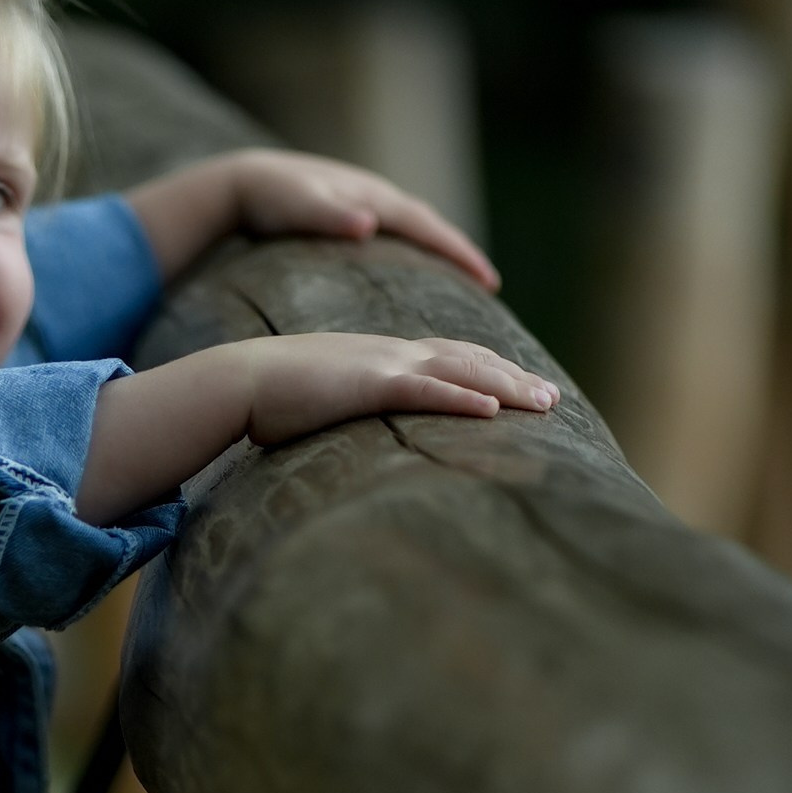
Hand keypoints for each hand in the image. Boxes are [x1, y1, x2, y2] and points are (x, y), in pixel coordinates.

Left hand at [227, 148, 498, 289]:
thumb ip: (331, 217)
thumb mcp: (299, 206)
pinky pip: (397, 231)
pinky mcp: (353, 212)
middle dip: (460, 252)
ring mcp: (366, 203)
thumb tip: (370, 225)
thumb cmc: (271, 198)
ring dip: (442, 248)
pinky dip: (416, 246)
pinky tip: (418, 267)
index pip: (427, 226)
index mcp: (372, 197)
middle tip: (490, 284)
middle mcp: (376, 196)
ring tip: (465, 278)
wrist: (245, 181)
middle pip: (430, 225)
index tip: (488, 279)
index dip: (459, 252)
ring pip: (416, 227)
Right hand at [236, 331, 554, 445]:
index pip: (447, 357)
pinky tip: (493, 410)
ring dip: (506, 387)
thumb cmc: (269, 399)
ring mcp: (382, 365)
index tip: (519, 385)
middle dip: (513, 377)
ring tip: (544, 403)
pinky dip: (463, 398)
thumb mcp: (322, 402)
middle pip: (467, 360)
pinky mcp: (368, 384)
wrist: (238, 380)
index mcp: (379, 357)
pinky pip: (426, 391)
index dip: (487, 370)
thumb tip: (353, 438)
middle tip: (552, 397)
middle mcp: (390, 354)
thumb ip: (348, 412)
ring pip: (460, 372)